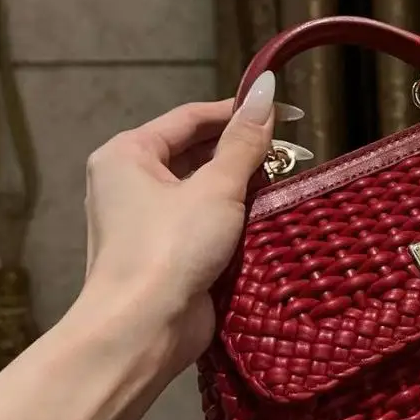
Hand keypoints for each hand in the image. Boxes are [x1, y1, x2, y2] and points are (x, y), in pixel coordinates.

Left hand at [80, 71, 279, 379]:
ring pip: (203, 190)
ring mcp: (146, 221)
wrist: (141, 331)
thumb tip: (266, 88)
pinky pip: (204, 223)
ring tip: (283, 186)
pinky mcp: (166, 254)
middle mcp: (130, 183)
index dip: (239, 112)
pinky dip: (233, 220)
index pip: (191, 118)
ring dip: (242, 189)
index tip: (287, 114)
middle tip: (291, 155)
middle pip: (196, 152)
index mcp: (128, 154)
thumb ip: (245, 141)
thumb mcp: (216, 188)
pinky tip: (266, 220)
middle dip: (243, 153)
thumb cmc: (169, 249)